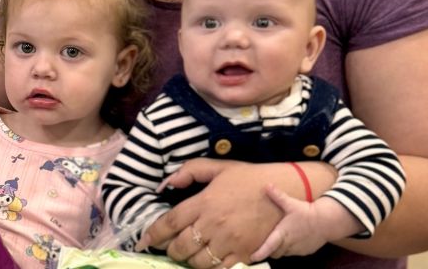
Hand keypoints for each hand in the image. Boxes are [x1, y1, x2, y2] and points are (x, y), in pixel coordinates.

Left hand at [140, 159, 285, 268]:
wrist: (284, 191)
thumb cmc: (249, 178)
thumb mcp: (219, 167)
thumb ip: (190, 171)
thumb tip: (166, 184)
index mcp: (204, 201)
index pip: (169, 223)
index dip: (152, 235)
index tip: (143, 242)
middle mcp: (213, 224)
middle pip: (180, 247)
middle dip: (170, 250)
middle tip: (169, 247)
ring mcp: (229, 242)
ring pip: (197, 262)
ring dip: (188, 260)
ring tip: (189, 254)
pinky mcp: (244, 255)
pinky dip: (209, 268)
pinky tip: (207, 260)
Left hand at [251, 184, 361, 261]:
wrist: (327, 221)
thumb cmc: (307, 213)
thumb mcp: (291, 203)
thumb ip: (278, 196)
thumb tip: (267, 186)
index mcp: (283, 234)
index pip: (269, 247)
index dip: (260, 253)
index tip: (252, 257)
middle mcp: (289, 245)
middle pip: (275, 253)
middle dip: (270, 249)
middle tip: (266, 243)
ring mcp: (298, 250)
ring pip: (284, 253)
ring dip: (281, 248)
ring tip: (280, 239)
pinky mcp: (305, 252)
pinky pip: (294, 253)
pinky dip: (291, 248)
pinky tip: (294, 239)